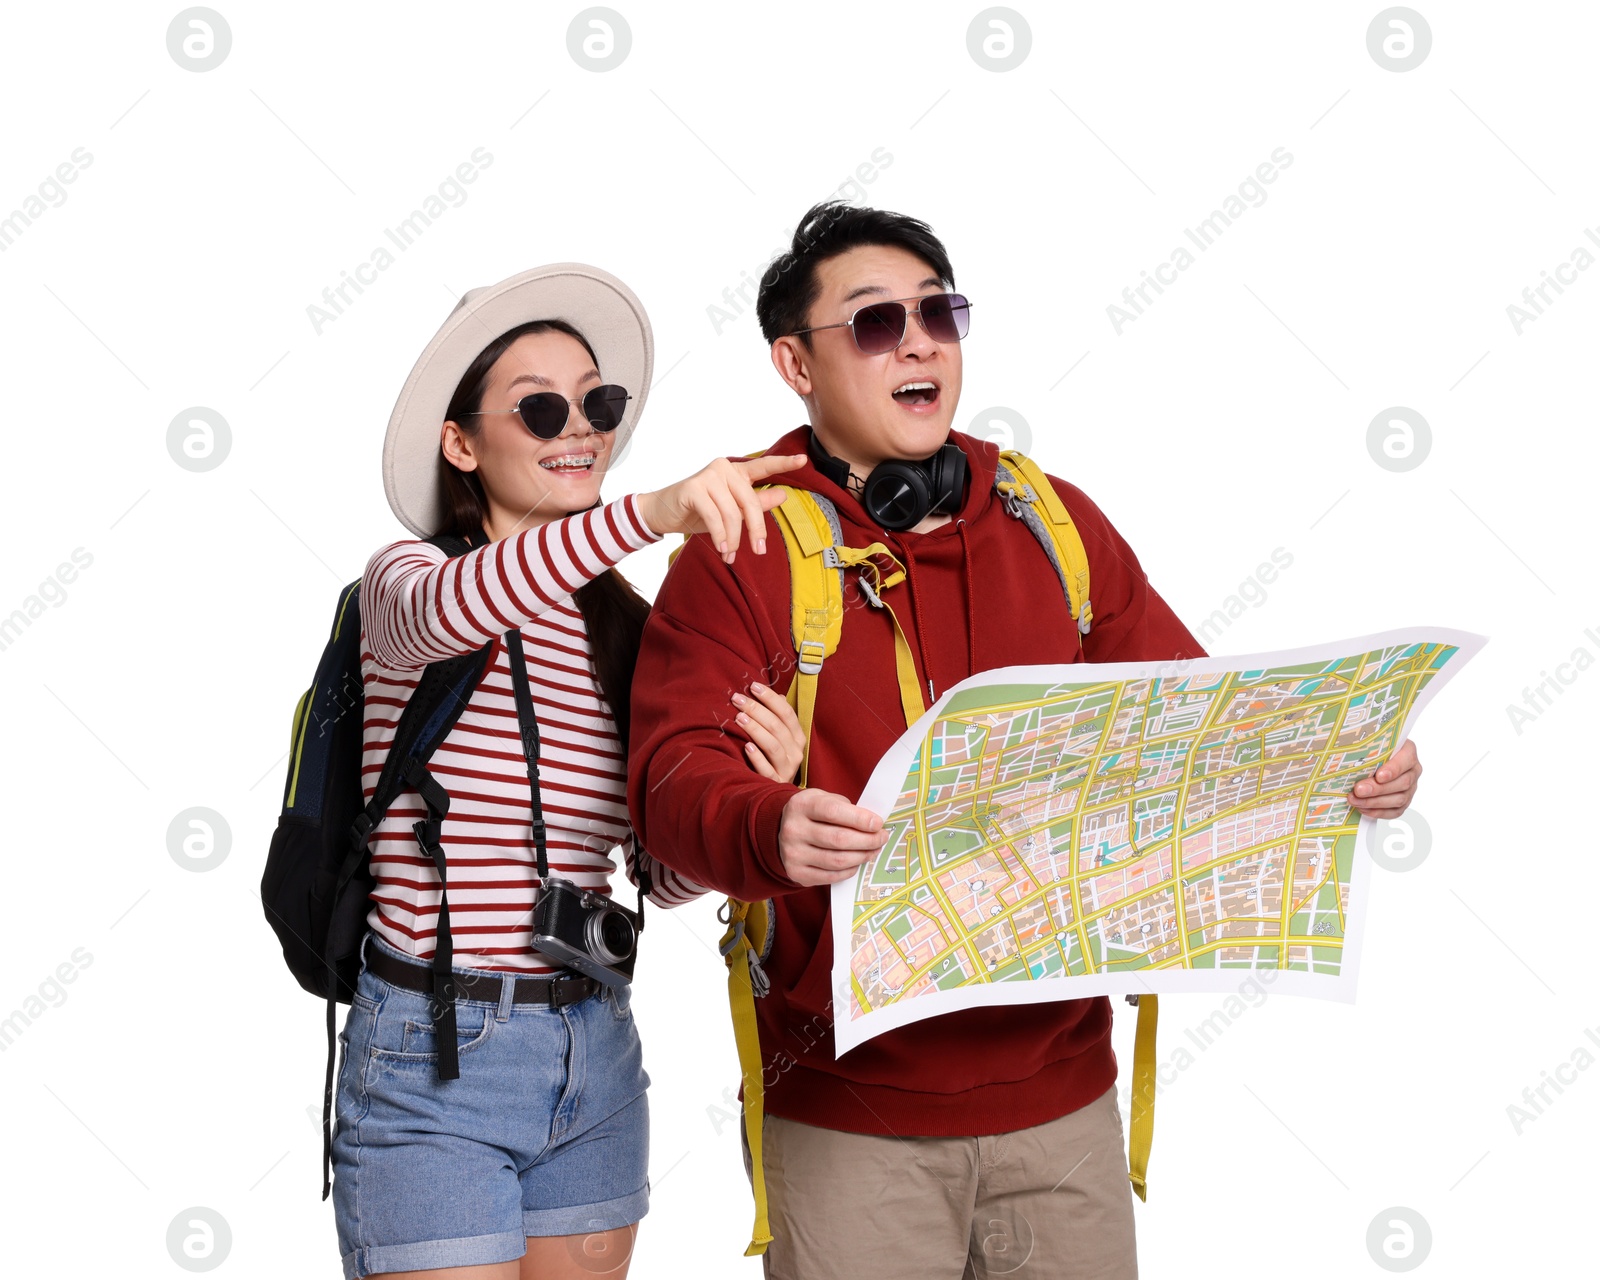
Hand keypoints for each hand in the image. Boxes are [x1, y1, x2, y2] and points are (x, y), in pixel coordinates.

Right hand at [636, 454, 806, 564]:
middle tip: (758, 551)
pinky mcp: (693, 488)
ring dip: (733, 539)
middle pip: (750, 501)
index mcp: (736, 472)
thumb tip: (783, 495)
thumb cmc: (699, 512)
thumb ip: (756, 503)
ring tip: (730, 555)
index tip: (804, 459)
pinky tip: (721, 548)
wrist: (662, 513)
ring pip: (732, 513)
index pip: (763, 466)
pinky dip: (720, 536)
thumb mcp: (731, 511)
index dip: (784, 463)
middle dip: (756, 530)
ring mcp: (708, 476)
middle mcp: (724, 468)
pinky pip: (715, 517)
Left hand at [731, 682, 805, 781]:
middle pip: (777, 727)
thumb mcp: (781, 739)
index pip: (787, 713)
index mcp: (798, 738)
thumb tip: (778, 694)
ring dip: (755, 730)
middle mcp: (796, 752)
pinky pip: (767, 770)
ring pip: (773, 746)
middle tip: (737, 699)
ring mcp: (787, 769)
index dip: (770, 698)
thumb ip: (779, 718)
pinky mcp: (776, 783)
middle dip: (756, 710)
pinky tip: (747, 747)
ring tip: (739, 718)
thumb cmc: (775, 760)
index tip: (753, 686)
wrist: (779, 795)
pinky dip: (758, 758)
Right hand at [777, 789, 887, 886]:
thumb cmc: (812, 813)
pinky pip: (831, 876)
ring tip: (873, 850)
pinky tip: (857, 862)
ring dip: (862, 856)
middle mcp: (793, 829)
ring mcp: (792, 853)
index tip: (878, 824)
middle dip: (867, 840)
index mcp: (801, 805)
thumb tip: (874, 825)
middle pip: (838, 839)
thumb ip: (846, 809)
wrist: (782, 829)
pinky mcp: (797, 872)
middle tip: (882, 838)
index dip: (860, 819)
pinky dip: (849, 870)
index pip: (833, 812)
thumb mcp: (824, 799)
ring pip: (837, 860)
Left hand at [1349, 737, 1421, 818]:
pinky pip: (1395, 811)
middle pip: (1402, 782)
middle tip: (1358, 790)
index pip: (1407, 759)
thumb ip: (1363, 746)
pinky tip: (1362, 809)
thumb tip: (1344, 750)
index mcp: (1408, 751)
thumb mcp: (1367, 743)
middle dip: (1378, 788)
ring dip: (1374, 802)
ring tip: (1355, 800)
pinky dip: (1378, 812)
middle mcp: (1412, 770)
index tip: (1379, 776)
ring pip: (1399, 799)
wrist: (1368, 762)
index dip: (1394, 769)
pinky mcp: (1404, 802)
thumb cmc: (1369, 749)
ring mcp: (1410, 787)